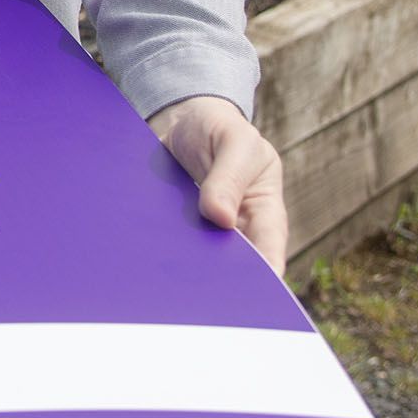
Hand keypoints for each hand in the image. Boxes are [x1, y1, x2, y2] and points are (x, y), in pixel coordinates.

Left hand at [148, 95, 287, 275]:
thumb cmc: (218, 131)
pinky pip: (170, 251)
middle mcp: (237, 231)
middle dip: (223, 282)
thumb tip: (222, 218)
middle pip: (235, 268)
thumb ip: (229, 177)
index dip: (265, 275)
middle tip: (205, 295)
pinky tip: (147, 263)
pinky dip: (162, 255)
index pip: (270, 250)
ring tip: (173, 284)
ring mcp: (205, 235)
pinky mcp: (175, 234)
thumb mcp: (233, 141)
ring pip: (201, 265)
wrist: (179, 122)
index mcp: (264, 211)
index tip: (253, 290)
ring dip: (188, 272)